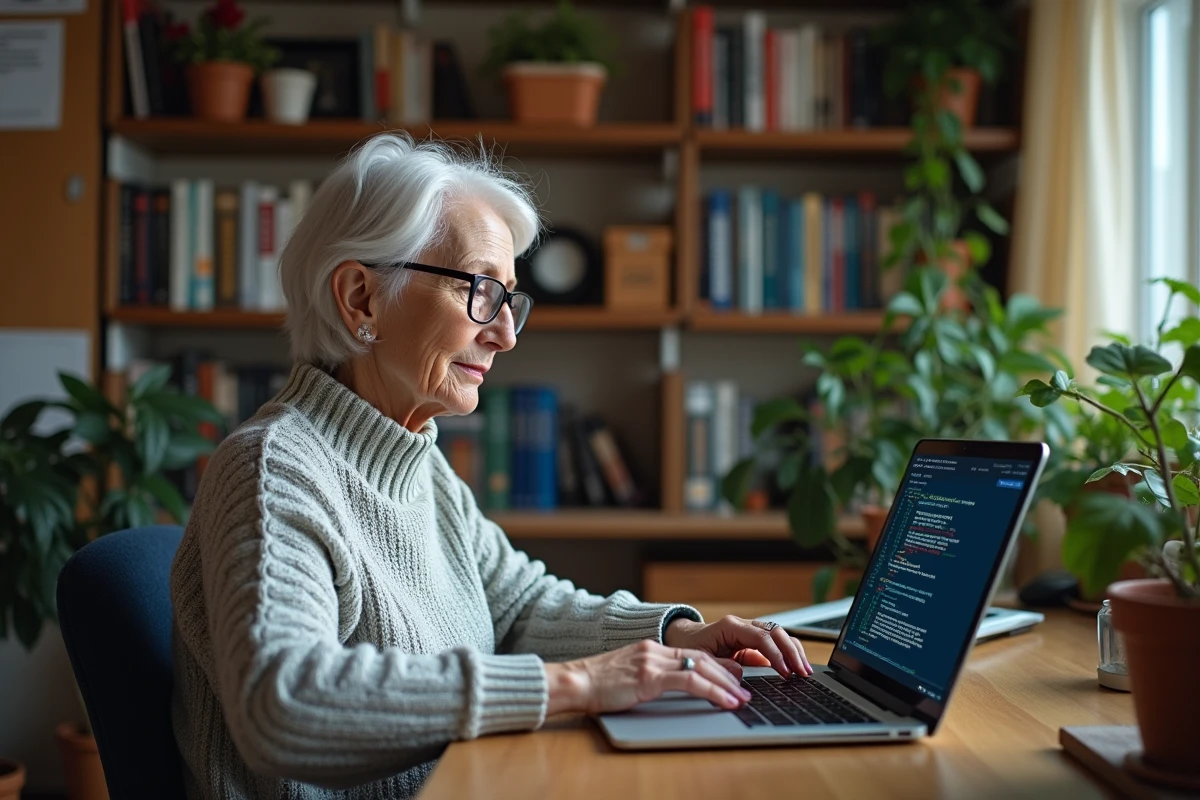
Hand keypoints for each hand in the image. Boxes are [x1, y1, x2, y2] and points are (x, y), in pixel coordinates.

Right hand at [544, 640, 752, 715]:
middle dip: (727, 672)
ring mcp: (653, 661)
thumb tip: (665, 688)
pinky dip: (713, 690)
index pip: (691, 654)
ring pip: (701, 667)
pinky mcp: (650, 676)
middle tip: (746, 686)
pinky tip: (725, 700)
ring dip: (726, 683)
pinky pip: (690, 682)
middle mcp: (655, 650)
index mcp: (650, 649)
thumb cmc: (595, 684)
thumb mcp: (626, 676)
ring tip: (742, 697)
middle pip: (701, 658)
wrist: (574, 680)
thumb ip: (647, 677)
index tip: (732, 675)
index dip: (715, 664)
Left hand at [663, 615, 812, 678]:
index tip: (785, 671)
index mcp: (730, 626)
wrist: (683, 638)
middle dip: (791, 652)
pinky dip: (787, 655)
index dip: (775, 654)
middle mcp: (743, 625)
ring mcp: (749, 632)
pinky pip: (774, 645)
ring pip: (779, 636)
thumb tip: (739, 673)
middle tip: (802, 672)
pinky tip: (795, 668)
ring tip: (805, 671)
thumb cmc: (689, 646)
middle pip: (776, 632)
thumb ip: (718, 665)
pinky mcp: (752, 642)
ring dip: (793, 652)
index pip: (761, 637)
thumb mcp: (699, 658)